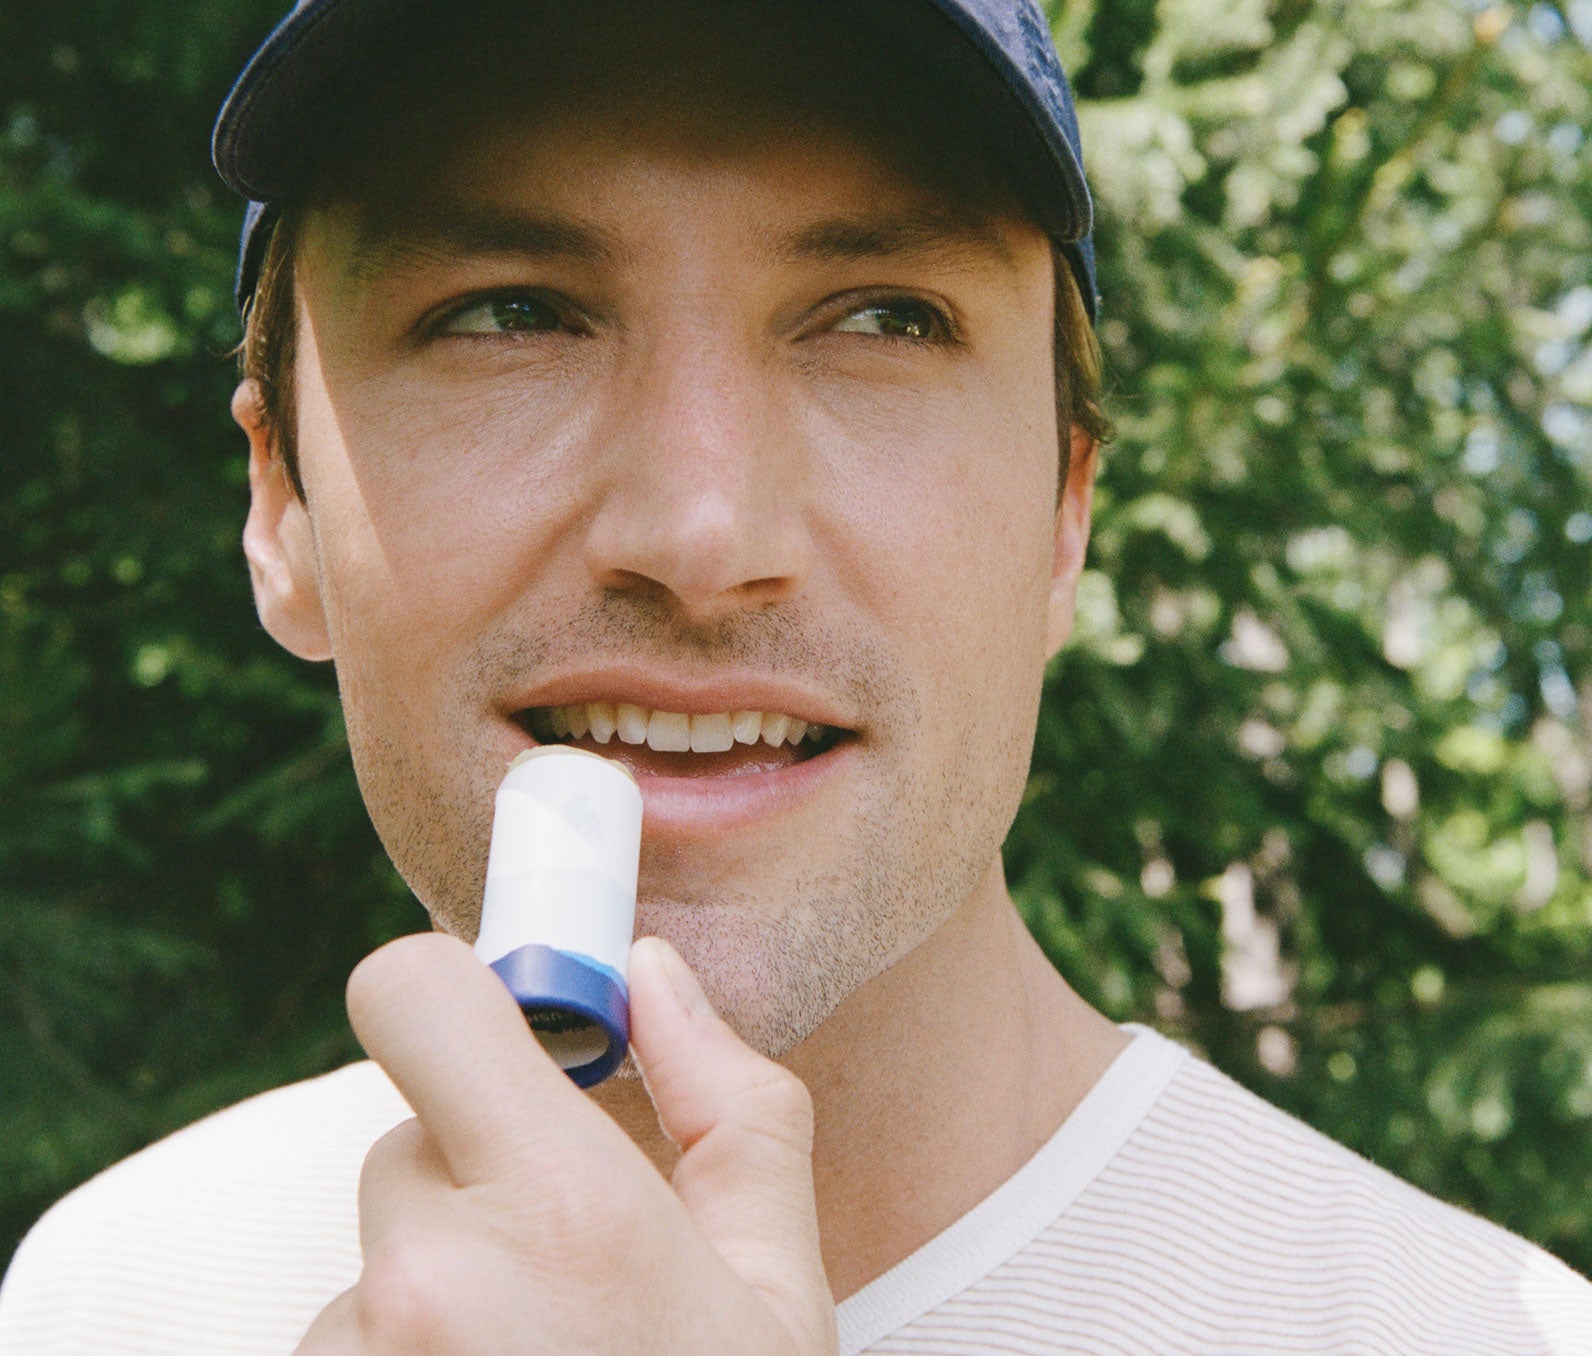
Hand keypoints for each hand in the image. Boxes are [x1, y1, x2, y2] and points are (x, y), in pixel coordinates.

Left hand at [296, 932, 836, 1354]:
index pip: (412, 998)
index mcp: (560, 1211)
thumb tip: (653, 974)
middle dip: (478, 1179)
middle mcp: (427, 1282)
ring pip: (374, 1261)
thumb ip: (729, 1103)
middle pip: (405, 1140)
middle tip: (565, 1274)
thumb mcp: (780, 1290)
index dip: (448, 987)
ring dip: (436, 1297)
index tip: (507, 1028)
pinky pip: (342, 1347)